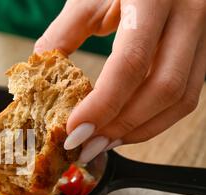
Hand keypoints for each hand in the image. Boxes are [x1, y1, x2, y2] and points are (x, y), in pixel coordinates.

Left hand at [35, 0, 205, 162]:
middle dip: (120, 125)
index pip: (131, 62)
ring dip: (138, 130)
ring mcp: (203, 32)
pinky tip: (124, 129)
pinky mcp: (204, 49)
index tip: (74, 131)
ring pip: (180, 98)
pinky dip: (154, 120)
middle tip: (86, 145)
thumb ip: (63, 34)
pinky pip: (186, 95)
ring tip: (102, 143)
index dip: (102, 104)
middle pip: (162, 88)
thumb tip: (40, 74)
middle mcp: (188, 13)